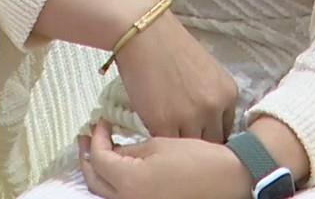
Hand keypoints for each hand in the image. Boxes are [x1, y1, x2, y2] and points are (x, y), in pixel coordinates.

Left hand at [79, 121, 251, 198]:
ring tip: (100, 149)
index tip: (101, 122)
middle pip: (95, 180)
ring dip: (99, 170)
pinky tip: (120, 164)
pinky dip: (115, 181)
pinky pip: (122, 196)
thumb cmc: (197, 157)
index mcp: (130, 182)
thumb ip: (130, 147)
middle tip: (86, 138)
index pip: (98, 158)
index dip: (96, 137)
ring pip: (105, 192)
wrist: (228, 177)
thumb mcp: (159, 143)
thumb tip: (114, 147)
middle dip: (87, 157)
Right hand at [113, 12, 238, 140]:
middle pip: (212, 142)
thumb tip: (205, 122)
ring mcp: (191, 117)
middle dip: (198, 143)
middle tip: (181, 139)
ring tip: (167, 142)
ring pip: (189, 147)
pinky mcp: (164, 124)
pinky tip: (154, 137)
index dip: (210, 134)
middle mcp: (215, 106)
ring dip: (178, 146)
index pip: (227, 130)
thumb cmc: (169, 44)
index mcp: (228, 92)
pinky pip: (166, 144)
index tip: (197, 134)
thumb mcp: (206, 71)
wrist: (143, 31)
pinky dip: (160, 144)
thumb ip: (211, 97)